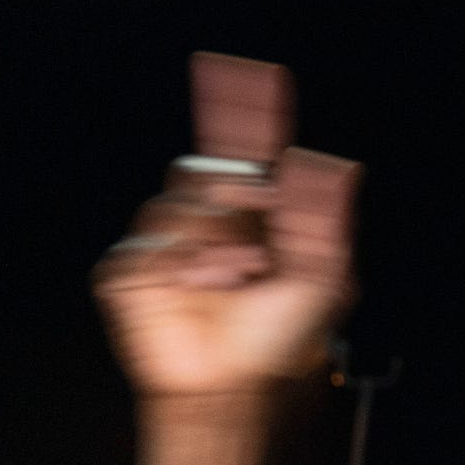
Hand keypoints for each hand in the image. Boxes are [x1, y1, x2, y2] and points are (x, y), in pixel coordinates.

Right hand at [94, 54, 360, 399]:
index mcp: (247, 219)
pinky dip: (179, 264)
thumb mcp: (323, 277)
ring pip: (174, 202)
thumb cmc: (279, 337)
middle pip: (201, 168)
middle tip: (260, 204)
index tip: (248, 79)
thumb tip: (336, 169)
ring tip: (239, 275)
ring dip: (215, 237)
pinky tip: (200, 288)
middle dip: (231, 183)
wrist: (236, 384)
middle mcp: (202, 225)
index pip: (237, 155)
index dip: (238, 117)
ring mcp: (162, 248)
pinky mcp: (128, 274)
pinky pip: (145, 247)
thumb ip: (326, 220)